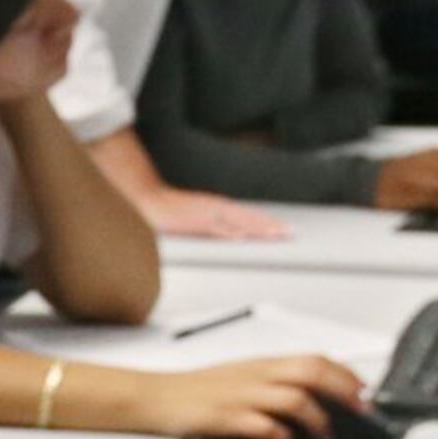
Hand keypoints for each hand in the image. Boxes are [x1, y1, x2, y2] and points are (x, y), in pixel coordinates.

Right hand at [133, 183, 289, 240]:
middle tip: (288, 233)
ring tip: (275, 235)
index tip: (282, 228)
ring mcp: (206, 214)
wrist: (148, 200)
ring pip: (237, 222)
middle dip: (269, 226)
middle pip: (248, 218)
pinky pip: (214, 229)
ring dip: (257, 228)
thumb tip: (232, 234)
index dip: (266, 222)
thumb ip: (214, 224)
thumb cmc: (171, 211)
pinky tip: (241, 238)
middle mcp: (216, 207)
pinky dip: (229, 233)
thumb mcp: (197, 216)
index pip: (248, 216)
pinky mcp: (193, 222)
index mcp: (217, 206)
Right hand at [133, 353, 370, 438]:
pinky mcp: (224, 418)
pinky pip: (262, 425)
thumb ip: (277, 385)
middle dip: (345, 393)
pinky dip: (280, 435)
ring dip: (317, 419)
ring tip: (325, 436)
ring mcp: (240, 395)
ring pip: (294, 398)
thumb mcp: (242, 378)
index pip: (316, 360)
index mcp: (263, 365)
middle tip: (362, 414)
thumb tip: (319, 401)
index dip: (348, 376)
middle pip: (313, 373)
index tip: (368, 394)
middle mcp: (256, 376)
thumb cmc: (197, 392)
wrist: (152, 396)